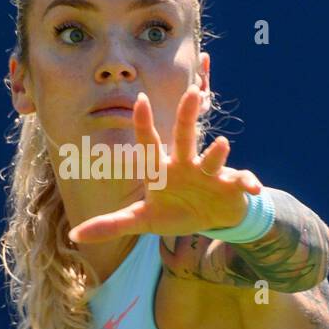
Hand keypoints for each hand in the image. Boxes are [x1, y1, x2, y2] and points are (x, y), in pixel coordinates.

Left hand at [67, 86, 261, 243]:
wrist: (211, 220)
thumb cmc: (175, 211)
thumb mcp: (143, 221)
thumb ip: (111, 225)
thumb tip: (75, 235)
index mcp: (163, 169)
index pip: (150, 144)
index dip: (144, 124)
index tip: (138, 99)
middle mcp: (186, 164)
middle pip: (185, 137)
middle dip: (187, 117)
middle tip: (191, 93)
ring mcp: (210, 174)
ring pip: (213, 158)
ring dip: (217, 153)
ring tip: (221, 144)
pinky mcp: (232, 186)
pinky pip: (241, 181)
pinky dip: (248, 183)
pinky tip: (253, 187)